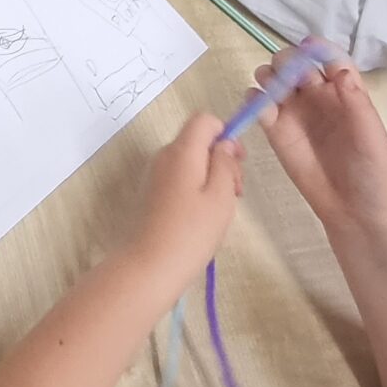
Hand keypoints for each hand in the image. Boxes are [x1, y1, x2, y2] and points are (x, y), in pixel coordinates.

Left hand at [130, 113, 242, 291]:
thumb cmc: (190, 233)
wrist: (148, 267)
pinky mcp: (150, 194)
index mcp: (181, 151)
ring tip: (220, 210)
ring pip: (189, 162)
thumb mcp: (220, 196)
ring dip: (210, 177)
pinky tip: (201, 218)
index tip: (238, 162)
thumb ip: (226, 164)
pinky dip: (195, 189)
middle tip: (236, 193)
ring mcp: (153, 175)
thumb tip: (225, 144)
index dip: (226, 133)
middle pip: (197, 141)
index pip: (204, 120)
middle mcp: (163, 156)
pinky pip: (178, 179)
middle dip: (221, 159)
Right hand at [260, 59, 386, 252]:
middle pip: (296, 65)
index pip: (330, 59)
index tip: (306, 47)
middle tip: (286, 75)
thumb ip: (356, 104)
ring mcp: (297, 115)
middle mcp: (319, 98)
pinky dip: (253, 100)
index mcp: (347, 92)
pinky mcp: (278, 135)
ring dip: (268, 75)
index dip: (318, 50)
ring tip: (269, 86)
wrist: (359, 216)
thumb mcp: (373, 138)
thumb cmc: (375, 174)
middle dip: (287, 61)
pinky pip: (261, 108)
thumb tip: (339, 72)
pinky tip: (257, 106)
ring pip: (275, 81)